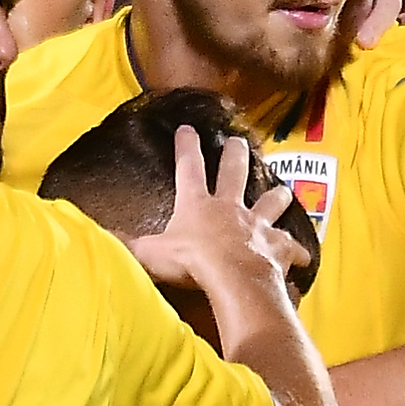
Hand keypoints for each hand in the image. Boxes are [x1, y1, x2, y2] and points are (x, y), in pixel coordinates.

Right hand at [129, 125, 309, 297]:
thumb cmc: (191, 262)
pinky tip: (306, 258)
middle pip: (234, 173)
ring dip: (276, 196)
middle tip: (239, 141)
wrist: (231, 276)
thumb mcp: (151, 253)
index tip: (187, 129)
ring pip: (270, 202)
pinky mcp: (276, 246)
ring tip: (283, 190)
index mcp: (198, 204)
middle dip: (235, 155)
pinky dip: (298, 252)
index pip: (189, 168)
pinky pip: (291, 247)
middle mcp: (230, 207)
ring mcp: (256, 224)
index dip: (186, 148)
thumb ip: (129, 244)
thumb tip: (99, 236)